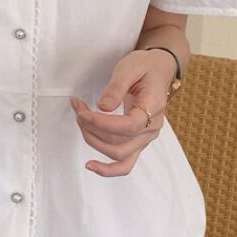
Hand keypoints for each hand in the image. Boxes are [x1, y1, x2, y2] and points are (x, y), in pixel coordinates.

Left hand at [69, 48, 175, 176]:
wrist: (157, 70)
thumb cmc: (144, 67)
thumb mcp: (129, 68)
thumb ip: (116, 87)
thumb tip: (103, 107)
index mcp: (153, 108)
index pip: (128, 126)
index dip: (102, 124)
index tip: (83, 112)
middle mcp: (151, 128)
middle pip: (119, 143)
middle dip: (92, 129)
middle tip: (78, 109)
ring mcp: (145, 138)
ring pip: (118, 154)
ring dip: (93, 141)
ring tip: (80, 120)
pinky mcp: (137, 142)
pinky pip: (125, 164)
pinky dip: (108, 169)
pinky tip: (91, 166)